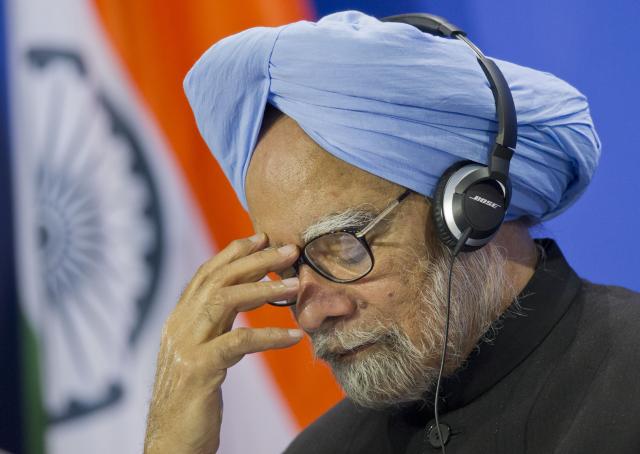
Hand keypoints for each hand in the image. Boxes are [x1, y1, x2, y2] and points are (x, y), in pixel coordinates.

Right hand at [144, 233, 301, 452]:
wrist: (171, 444)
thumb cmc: (191, 400)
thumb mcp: (201, 354)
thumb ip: (214, 325)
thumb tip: (240, 299)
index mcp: (179, 320)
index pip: (205, 274)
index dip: (233, 252)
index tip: (260, 237)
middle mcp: (178, 326)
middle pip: (218, 279)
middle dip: (255, 260)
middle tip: (289, 249)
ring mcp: (185, 347)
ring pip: (224, 300)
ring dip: (265, 290)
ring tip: (297, 285)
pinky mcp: (198, 370)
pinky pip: (239, 342)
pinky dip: (269, 336)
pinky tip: (294, 336)